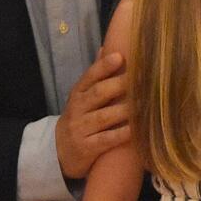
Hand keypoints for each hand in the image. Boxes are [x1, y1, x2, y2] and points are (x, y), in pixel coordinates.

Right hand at [56, 52, 130, 179]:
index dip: (104, 66)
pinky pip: (105, 140)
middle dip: (119, 85)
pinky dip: (120, 134)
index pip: (90, 76)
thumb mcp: (81, 97)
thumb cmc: (79, 119)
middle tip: (141, 79)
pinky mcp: (86, 148)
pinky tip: (135, 130)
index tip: (120, 57)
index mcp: (78, 93)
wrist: (58, 152)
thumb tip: (107, 48)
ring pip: (103, 117)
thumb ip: (95, 75)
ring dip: (124, 110)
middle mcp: (77, 109)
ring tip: (143, 103)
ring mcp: (80, 129)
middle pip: (98, 94)